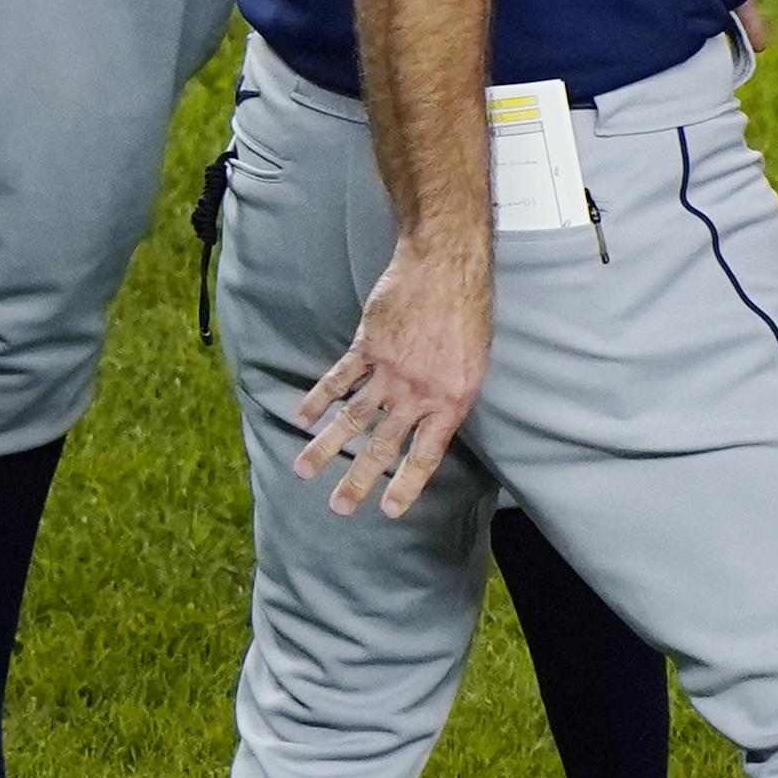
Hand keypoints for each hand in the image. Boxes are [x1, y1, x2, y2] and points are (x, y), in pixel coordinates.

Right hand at [295, 233, 490, 515]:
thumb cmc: (468, 314)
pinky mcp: (368, 347)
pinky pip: (339, 379)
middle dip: (357, 480)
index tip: (388, 510)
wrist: (445, 267)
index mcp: (451, 402)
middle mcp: (418, 393)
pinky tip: (303, 416)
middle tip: (339, 507)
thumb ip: (448, 398)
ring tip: (304, 470)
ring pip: (352, 418)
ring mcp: (390, 370)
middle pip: (381, 446)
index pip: (425, 456)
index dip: (406, 486)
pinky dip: (318, 398)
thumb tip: (428, 425)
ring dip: (326, 446)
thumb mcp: (474, 365)